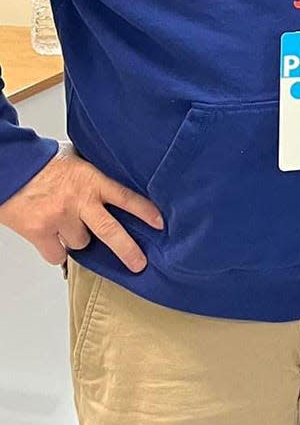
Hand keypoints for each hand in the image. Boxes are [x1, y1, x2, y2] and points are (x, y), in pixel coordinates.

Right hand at [0, 146, 160, 271]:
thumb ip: (94, 176)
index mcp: (91, 179)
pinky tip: (51, 236)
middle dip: (128, 251)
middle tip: (139, 264)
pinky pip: (57, 254)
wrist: (11, 165)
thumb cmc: (41, 161)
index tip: (160, 224)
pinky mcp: (39, 232)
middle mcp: (78, 200)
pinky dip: (56, 250)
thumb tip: (114, 185)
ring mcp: (59, 218)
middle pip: (111, 232)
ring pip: (81, 243)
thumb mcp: (77, 160)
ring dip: (76, 238)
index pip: (125, 197)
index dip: (144, 211)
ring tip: (66, 222)